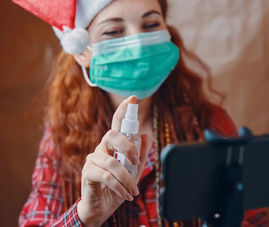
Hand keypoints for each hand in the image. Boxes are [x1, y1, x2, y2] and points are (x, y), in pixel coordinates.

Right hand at [77, 96, 149, 225]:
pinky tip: (126, 195)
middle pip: (112, 135)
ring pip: (112, 162)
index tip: (133, 98)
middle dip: (127, 146)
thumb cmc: (118, 186)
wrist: (103, 207)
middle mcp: (102, 147)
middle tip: (137, 162)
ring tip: (134, 190)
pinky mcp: (88, 172)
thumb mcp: (133, 170)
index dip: (124, 110)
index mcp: (114, 144)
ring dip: (127, 179)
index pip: (117, 123)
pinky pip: (107, 177)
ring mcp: (93, 158)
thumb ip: (138, 154)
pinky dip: (120, 187)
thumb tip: (144, 135)